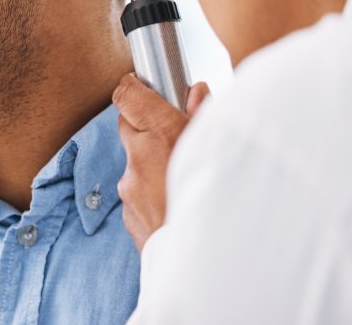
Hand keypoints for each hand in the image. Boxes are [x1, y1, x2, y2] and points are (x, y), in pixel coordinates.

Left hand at [113, 73, 209, 251]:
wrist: (211, 264)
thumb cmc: (224, 201)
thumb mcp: (221, 147)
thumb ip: (203, 114)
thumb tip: (196, 92)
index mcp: (161, 133)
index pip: (127, 95)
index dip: (132, 88)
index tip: (140, 86)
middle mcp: (139, 157)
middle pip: (127, 126)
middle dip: (145, 125)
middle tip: (172, 132)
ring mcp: (130, 187)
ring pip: (134, 163)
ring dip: (152, 163)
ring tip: (182, 176)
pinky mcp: (128, 214)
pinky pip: (137, 193)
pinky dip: (152, 193)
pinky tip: (176, 203)